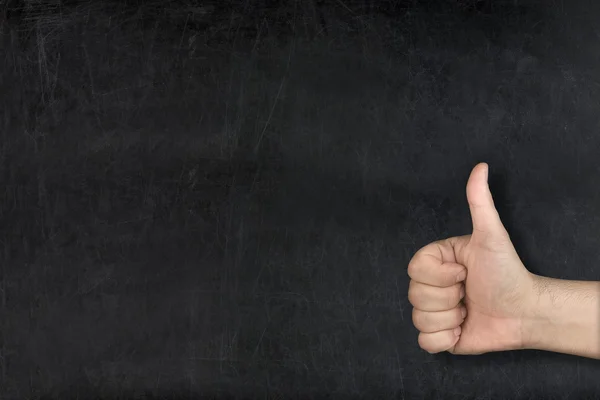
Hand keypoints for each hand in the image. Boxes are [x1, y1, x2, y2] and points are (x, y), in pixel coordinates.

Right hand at [408, 163, 536, 354]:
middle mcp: (430, 285)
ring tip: (469, 310)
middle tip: (469, 292)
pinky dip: (445, 339)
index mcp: (435, 261)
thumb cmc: (508, 273)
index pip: (415, 269)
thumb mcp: (492, 235)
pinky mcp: (439, 335)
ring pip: (419, 319)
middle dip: (449, 297)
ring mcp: (433, 311)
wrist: (525, 312)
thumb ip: (480, 202)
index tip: (465, 272)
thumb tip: (481, 167)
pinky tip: (463, 328)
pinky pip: (424, 342)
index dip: (441, 275)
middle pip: (414, 295)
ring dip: (450, 318)